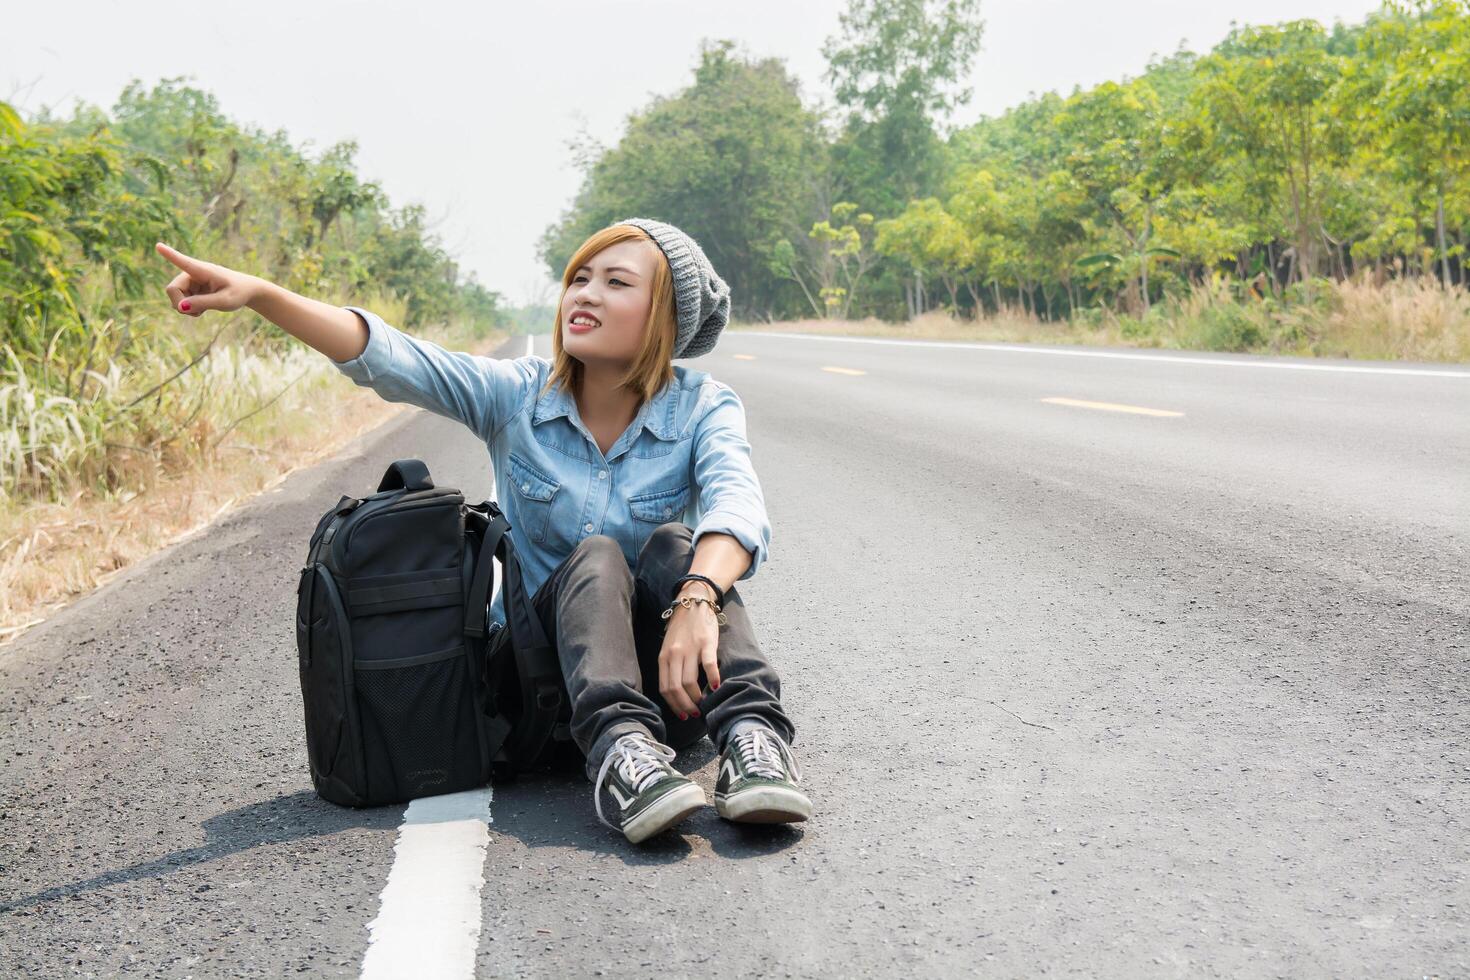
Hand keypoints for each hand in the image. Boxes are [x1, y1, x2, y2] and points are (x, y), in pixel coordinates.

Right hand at [156, 242, 262, 316]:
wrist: (246, 292)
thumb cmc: (238, 293)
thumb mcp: (225, 301)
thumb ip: (203, 303)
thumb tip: (180, 307)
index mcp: (203, 270)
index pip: (184, 262)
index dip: (170, 255)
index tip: (158, 245)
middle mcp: (192, 273)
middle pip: (172, 289)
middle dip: (179, 304)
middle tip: (195, 313)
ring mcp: (190, 281)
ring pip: (175, 298)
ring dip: (186, 308)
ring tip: (203, 308)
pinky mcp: (190, 289)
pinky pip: (180, 303)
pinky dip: (188, 309)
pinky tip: (201, 308)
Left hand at [657, 586, 721, 719]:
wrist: (694, 601)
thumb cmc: (682, 628)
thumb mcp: (669, 647)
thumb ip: (670, 667)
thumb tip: (676, 693)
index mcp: (664, 657)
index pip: (665, 688)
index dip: (673, 705)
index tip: (682, 714)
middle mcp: (674, 654)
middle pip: (676, 688)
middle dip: (685, 706)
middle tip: (694, 714)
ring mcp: (690, 648)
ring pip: (689, 681)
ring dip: (697, 698)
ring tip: (703, 704)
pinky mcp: (707, 642)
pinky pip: (708, 665)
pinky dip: (713, 678)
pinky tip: (716, 687)